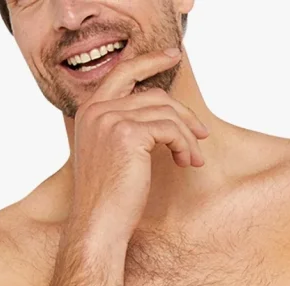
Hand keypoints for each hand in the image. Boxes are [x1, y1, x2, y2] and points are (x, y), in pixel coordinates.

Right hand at [71, 47, 208, 242]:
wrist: (98, 224)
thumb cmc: (108, 199)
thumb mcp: (111, 155)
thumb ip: (124, 128)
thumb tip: (160, 116)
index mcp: (89, 111)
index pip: (123, 72)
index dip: (150, 61)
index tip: (174, 56)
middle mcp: (97, 109)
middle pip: (153, 94)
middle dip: (183, 114)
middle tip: (201, 134)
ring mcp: (111, 119)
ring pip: (166, 113)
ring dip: (186, 136)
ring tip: (194, 159)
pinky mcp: (129, 134)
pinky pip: (170, 129)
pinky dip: (184, 145)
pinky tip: (186, 162)